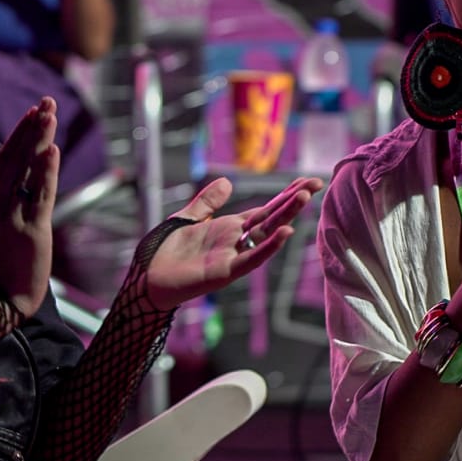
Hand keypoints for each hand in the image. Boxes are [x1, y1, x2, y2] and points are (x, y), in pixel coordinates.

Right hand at [0, 97, 58, 319]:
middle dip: (31, 128)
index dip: (19, 134)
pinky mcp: (30, 229)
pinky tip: (51, 150)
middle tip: (46, 102)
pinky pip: (39, 195)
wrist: (5, 297)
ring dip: (39, 140)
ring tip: (50, 115)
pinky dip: (45, 171)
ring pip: (26, 171)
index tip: (33, 112)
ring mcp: (11, 216)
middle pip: (15, 158)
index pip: (5, 159)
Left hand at [139, 176, 319, 310]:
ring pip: (266, 234)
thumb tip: (228, 182)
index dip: (285, 195)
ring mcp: (234, 256)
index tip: (306, 181)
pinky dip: (270, 246)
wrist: (145, 279)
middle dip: (293, 200)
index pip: (265, 208)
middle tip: (316, 183)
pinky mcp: (225, 272)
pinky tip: (285, 232)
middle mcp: (236, 241)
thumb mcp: (186, 218)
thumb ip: (207, 202)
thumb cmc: (163, 252)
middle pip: (272, 217)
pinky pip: (252, 258)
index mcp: (229, 228)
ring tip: (304, 197)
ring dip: (286, 216)